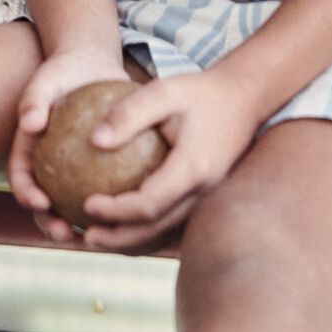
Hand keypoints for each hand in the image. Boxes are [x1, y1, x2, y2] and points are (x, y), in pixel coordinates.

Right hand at [7, 48, 127, 245]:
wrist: (91, 64)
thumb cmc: (63, 70)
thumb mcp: (46, 79)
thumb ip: (34, 99)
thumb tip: (29, 124)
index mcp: (28, 150)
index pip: (21, 177)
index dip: (26, 195)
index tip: (41, 203)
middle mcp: (47, 166)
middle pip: (43, 204)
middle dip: (50, 225)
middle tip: (66, 234)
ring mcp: (71, 171)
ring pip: (75, 205)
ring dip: (83, 225)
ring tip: (99, 235)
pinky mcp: (97, 169)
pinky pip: (105, 189)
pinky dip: (115, 203)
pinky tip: (134, 210)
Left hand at [76, 65, 263, 251]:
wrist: (244, 97)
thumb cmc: (200, 91)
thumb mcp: (163, 91)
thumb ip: (129, 114)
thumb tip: (95, 140)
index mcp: (193, 168)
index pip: (150, 203)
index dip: (117, 211)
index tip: (87, 205)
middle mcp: (204, 190)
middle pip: (158, 228)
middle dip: (120, 239)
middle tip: (87, 237)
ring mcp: (208, 197)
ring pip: (167, 231)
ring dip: (132, 241)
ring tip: (98, 238)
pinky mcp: (206, 195)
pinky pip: (174, 221)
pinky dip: (147, 230)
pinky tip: (122, 225)